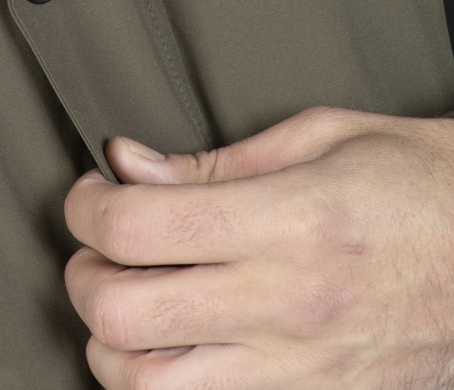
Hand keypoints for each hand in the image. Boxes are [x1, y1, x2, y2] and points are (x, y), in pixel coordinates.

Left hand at [63, 106, 453, 386]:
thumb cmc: (418, 183)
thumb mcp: (323, 137)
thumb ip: (216, 161)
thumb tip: (128, 165)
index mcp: (288, 221)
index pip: (134, 227)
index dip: (86, 204)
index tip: (92, 190)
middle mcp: (286, 305)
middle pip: (122, 314)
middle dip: (83, 276)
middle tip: (96, 249)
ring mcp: (300, 371)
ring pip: (150, 387)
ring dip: (114, 346)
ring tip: (128, 301)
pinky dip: (169, 386)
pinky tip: (174, 346)